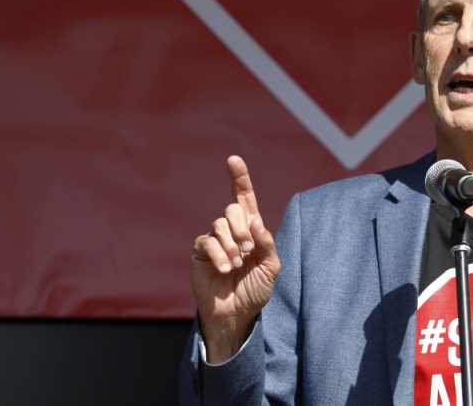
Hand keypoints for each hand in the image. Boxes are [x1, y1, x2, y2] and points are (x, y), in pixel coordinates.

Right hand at [191, 156, 279, 363]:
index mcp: (251, 229)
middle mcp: (232, 230)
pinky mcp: (200, 252)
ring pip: (219, 224)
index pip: (244, 198)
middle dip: (242, 227)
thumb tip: (255, 220)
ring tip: (236, 264)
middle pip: (233, 209)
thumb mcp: (271, 267)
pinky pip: (206, 241)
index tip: (233, 159)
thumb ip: (267, 243)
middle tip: (248, 249)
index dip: (239, 178)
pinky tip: (226, 268)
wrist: (237, 313)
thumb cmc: (256, 289)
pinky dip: (219, 254)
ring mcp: (215, 240)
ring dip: (232, 244)